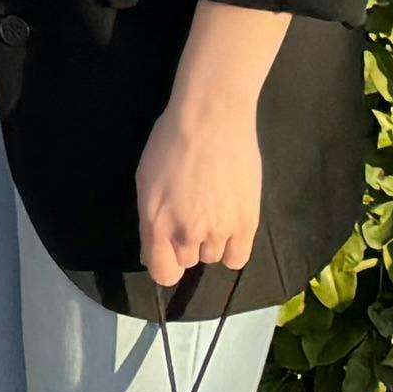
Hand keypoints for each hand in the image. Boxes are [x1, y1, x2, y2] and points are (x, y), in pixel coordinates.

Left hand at [134, 76, 267, 292]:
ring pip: (212, 257)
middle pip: (187, 260)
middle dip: (185, 243)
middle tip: (192, 213)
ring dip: (210, 241)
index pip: (162, 273)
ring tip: (213, 209)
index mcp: (156, 222)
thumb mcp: (146, 180)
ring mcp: (218, 231)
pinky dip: (233, 247)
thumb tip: (154, 252)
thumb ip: (150, 221)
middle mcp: (186, 233)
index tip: (168, 250)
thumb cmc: (171, 141)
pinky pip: (238, 258)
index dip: (164, 264)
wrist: (212, 118)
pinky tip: (230, 225)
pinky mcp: (247, 224)